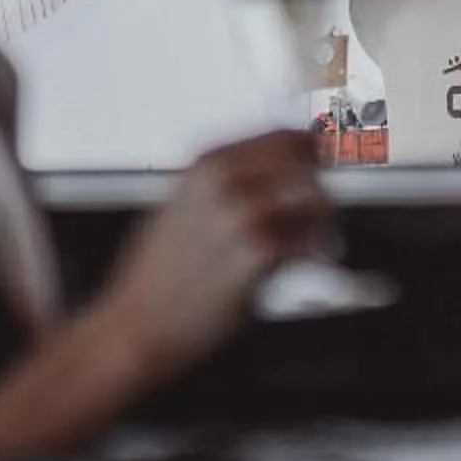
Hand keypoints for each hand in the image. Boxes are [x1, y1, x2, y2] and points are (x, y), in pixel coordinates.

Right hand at [93, 130, 327, 382]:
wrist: (136, 324)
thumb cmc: (156, 276)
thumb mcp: (181, 206)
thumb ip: (227, 182)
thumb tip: (279, 169)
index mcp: (206, 164)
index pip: (281, 136)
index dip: (310, 150)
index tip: (324, 162)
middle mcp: (224, 181)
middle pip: (304, 162)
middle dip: (320, 185)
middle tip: (323, 209)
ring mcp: (241, 215)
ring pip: (314, 198)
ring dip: (323, 220)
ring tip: (320, 238)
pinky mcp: (256, 254)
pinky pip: (310, 243)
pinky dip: (317, 253)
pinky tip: (311, 261)